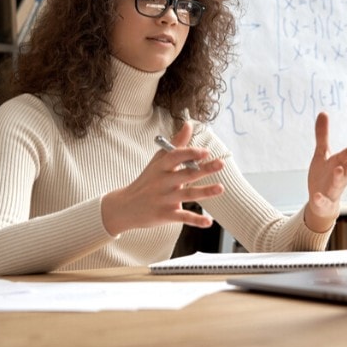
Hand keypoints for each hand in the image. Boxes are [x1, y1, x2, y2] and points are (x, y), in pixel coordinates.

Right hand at [100, 122, 223, 235]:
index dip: (190, 153)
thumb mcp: (158, 161)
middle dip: (204, 169)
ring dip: (205, 192)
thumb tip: (189, 124)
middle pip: (185, 174)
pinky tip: (209, 222)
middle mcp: (163, 182)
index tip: (205, 151)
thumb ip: (175, 144)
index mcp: (161, 167)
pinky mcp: (165, 215)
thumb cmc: (147, 180)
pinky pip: (183, 217)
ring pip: (187, 195)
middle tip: (221, 164)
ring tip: (221, 188)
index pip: (175, 157)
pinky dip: (196, 221)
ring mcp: (164, 199)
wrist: (125, 207)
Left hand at [305, 112, 346, 232]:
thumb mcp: (321, 154)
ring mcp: (332, 190)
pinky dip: (320, 199)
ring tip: (339, 170)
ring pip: (339, 184)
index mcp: (340, 163)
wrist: (322, 203)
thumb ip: (323, 135)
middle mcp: (339, 176)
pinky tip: (317, 196)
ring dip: (340, 178)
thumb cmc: (325, 176)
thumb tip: (323, 113)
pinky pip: (322, 201)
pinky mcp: (323, 202)